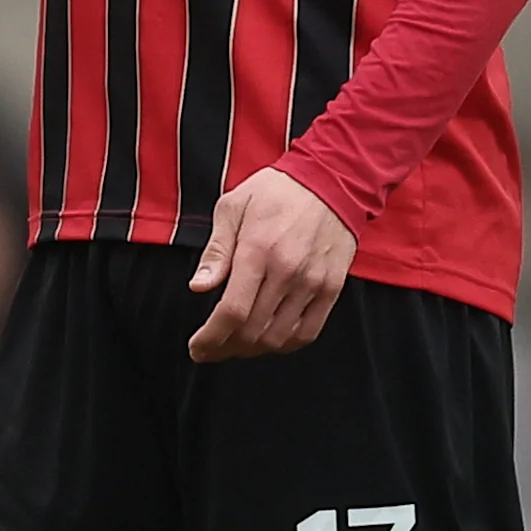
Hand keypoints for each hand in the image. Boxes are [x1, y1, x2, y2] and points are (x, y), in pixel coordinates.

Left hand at [188, 167, 355, 361]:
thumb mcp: (233, 207)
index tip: (197, 347)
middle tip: (210, 350)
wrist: (332, 180)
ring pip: (279, 337)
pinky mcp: (332, 288)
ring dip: (252, 350)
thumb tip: (199, 287)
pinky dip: (284, 345)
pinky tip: (267, 341)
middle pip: (253, 331)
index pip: (232, 312)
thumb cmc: (277, 191)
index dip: (211, 338)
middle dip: (225, 348)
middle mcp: (287, 271)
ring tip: (234, 346)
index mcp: (257, 250)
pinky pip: (308, 332)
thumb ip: (216, 251)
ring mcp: (313, 283)